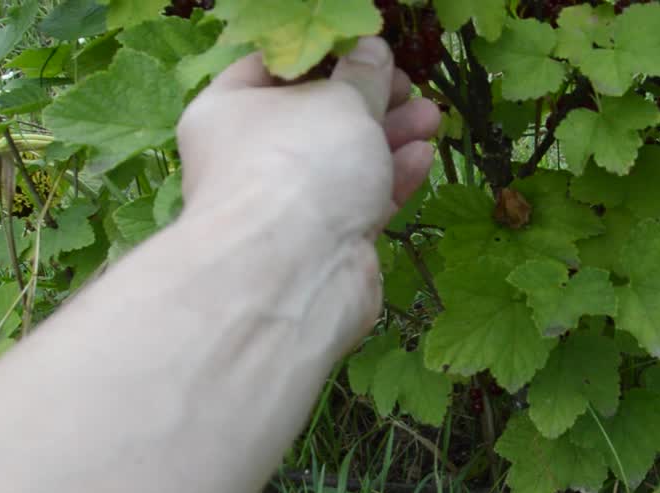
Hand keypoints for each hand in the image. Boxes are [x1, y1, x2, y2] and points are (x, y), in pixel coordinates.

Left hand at [174, 38, 439, 342]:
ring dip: (388, 138)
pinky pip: (357, 203)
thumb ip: (361, 75)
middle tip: (408, 86)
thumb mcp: (339, 100)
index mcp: (227, 112)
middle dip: (368, 100)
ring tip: (431, 117)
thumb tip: (371, 53)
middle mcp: (248, 160)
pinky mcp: (320, 245)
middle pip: (314, 119)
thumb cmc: (300, 167)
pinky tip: (421, 157)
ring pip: (341, 163)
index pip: (272, 70)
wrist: (292, 275)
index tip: (367, 49)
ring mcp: (284, 207)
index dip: (323, 55)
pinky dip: (389, 180)